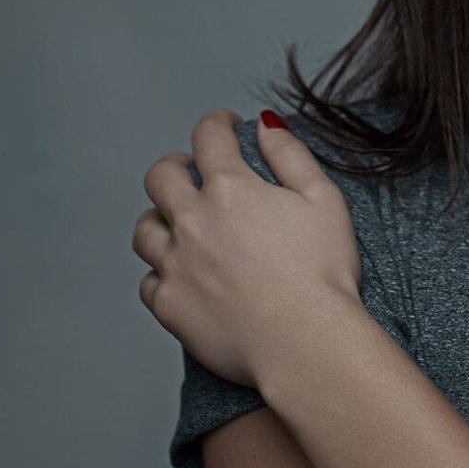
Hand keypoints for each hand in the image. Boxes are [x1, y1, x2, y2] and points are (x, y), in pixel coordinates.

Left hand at [131, 107, 363, 389]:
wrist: (305, 343)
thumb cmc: (323, 272)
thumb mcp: (324, 199)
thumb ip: (291, 155)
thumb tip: (265, 125)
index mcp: (231, 188)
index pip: (208, 136)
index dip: (217, 124)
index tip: (225, 127)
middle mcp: (192, 221)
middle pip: (160, 176)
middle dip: (177, 166)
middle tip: (195, 173)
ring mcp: (175, 266)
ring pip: (145, 230)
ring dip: (161, 219)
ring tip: (181, 225)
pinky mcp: (170, 308)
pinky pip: (149, 282)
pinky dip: (162, 273)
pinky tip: (182, 276)